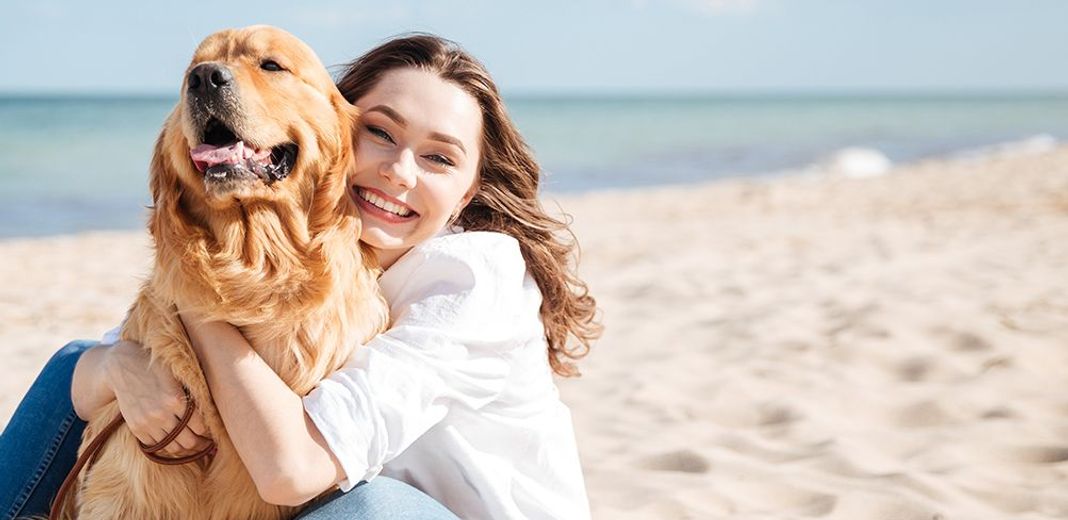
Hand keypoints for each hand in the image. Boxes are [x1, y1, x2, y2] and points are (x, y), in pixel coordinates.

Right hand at [103, 340, 212, 457]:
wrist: (123, 366)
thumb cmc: (157, 368)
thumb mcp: (178, 377)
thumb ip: (192, 395)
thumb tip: (213, 410)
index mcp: (176, 400)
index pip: (200, 427)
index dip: (208, 431)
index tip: (212, 432)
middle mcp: (162, 414)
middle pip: (188, 441)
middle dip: (199, 444)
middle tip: (206, 444)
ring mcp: (147, 423)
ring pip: (172, 447)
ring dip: (183, 447)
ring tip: (190, 444)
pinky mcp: (136, 427)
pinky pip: (155, 446)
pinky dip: (165, 445)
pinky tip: (172, 440)